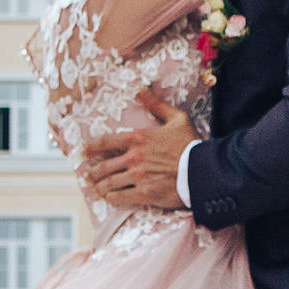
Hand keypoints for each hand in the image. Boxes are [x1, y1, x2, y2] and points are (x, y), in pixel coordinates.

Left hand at [82, 85, 193, 208]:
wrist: (203, 170)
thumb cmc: (191, 144)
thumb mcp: (177, 119)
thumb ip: (157, 105)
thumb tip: (141, 89)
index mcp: (138, 138)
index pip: (106, 142)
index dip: (91, 147)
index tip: (84, 151)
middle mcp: (134, 157)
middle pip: (104, 166)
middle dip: (93, 172)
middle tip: (89, 175)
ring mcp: (138, 176)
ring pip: (109, 183)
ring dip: (100, 187)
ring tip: (97, 189)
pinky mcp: (144, 193)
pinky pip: (121, 197)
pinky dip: (112, 198)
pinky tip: (111, 198)